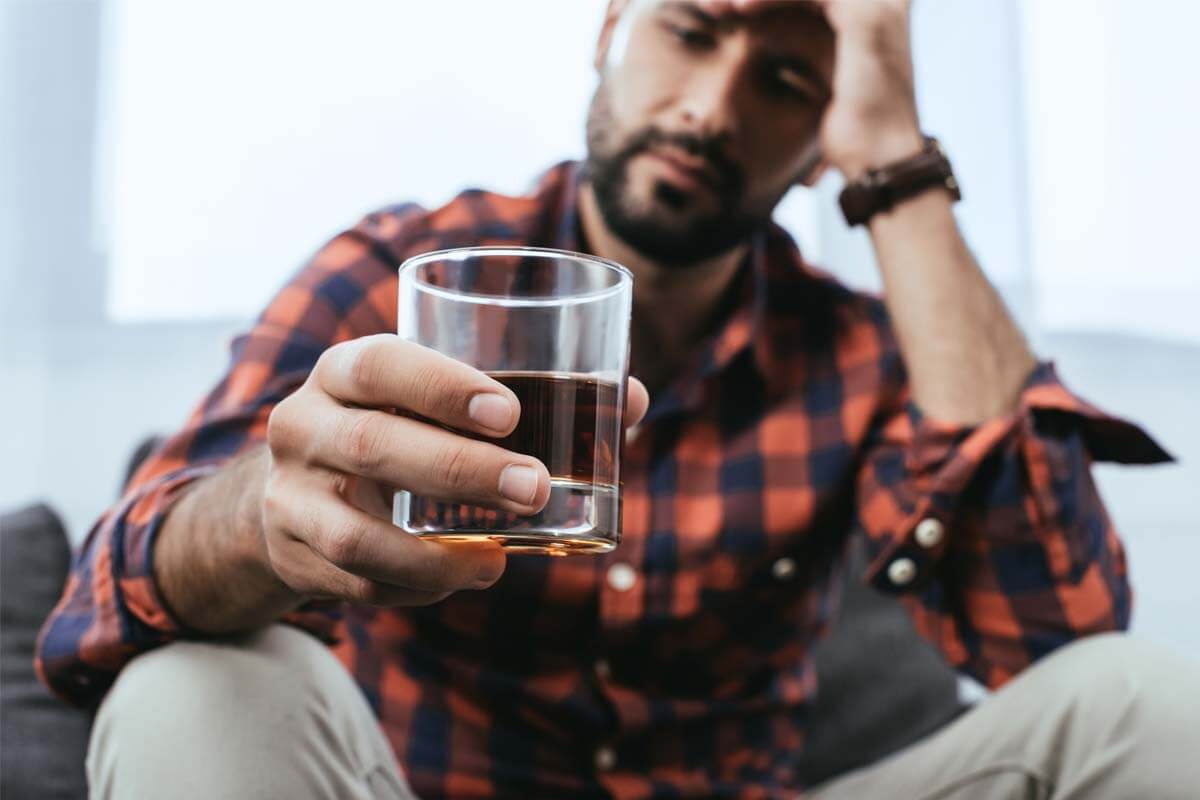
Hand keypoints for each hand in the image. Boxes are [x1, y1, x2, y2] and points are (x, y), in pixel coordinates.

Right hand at [263, 334, 648, 606]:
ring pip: (358, 537)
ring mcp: (290, 496)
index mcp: (343, 372)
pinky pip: (358, 585)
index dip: (441, 386)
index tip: (510, 412)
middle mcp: (304, 426)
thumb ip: (522, 397)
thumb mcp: (431, 401)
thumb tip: (629, 401)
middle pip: (375, 447)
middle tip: (535, 487)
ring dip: (435, 558)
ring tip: (500, 561)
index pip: (380, 365)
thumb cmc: (395, 426)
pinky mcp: (293, 555)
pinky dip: (418, 589)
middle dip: (460, 471)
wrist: (293, 487)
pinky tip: (468, 576)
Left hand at [706, 0, 923, 178]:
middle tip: (709, 2)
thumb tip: (766, 53)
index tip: (718, 7)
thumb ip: (802, 54)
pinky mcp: (865, 16)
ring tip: (715, 4)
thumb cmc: (851, 137)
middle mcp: (884, 0)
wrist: (880, 161)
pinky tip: (739, 8)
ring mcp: (879, 3)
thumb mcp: (820, 86)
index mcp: (872, 12)